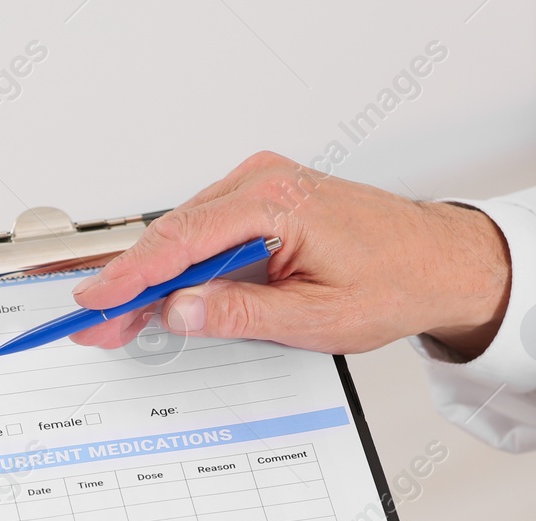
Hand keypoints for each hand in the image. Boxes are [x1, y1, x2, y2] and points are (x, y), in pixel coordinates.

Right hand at [68, 151, 511, 356]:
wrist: (441, 262)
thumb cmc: (395, 281)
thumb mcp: (315, 317)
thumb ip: (240, 313)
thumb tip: (178, 310)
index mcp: (276, 202)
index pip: (181, 240)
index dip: (130, 276)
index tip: (94, 302)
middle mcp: (264, 181)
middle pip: (172, 234)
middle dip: (130, 283)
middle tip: (96, 324)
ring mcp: (261, 186)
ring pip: (183, 234)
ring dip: (151, 278)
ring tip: (120, 319)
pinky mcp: (262, 201)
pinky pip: (204, 232)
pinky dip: (179, 266)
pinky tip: (160, 298)